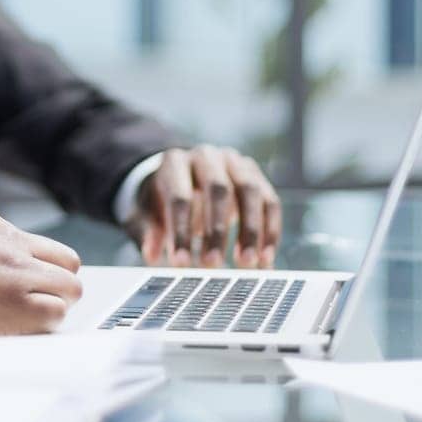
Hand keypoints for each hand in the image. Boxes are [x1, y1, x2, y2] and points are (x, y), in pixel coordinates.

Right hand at [0, 205, 82, 340]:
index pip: (26, 241)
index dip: (23, 268)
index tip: (15, 285)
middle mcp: (5, 239)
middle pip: (61, 258)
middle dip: (54, 281)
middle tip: (39, 303)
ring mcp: (15, 270)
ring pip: (69, 284)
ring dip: (57, 303)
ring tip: (36, 322)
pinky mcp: (16, 303)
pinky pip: (55, 313)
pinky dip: (47, 325)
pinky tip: (26, 334)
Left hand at [127, 146, 280, 268]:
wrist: (188, 174)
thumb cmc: (167, 198)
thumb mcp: (151, 210)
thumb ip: (152, 230)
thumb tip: (151, 255)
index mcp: (175, 162)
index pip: (179, 197)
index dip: (180, 231)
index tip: (181, 264)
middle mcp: (207, 156)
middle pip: (218, 190)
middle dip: (217, 230)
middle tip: (213, 264)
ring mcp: (235, 162)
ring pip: (250, 192)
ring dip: (251, 231)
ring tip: (246, 264)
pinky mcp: (257, 175)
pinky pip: (270, 202)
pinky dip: (270, 232)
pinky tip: (265, 261)